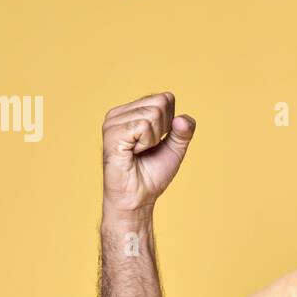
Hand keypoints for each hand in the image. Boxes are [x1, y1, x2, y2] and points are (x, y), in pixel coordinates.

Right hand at [101, 91, 196, 214]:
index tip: (157, 141)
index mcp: (131, 112)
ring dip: (153, 139)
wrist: (138, 198)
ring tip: (139, 152)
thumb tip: (182, 119)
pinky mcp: (112, 134)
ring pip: (152, 114)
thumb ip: (184, 130)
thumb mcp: (175, 149)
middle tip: (147, 149)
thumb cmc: (151, 175)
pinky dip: (146, 143)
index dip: (171, 122)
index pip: (165, 98)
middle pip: (160, 103)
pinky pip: (143, 127)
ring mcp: (113, 122)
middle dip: (162, 130)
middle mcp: (119, 113)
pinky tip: (133, 153)